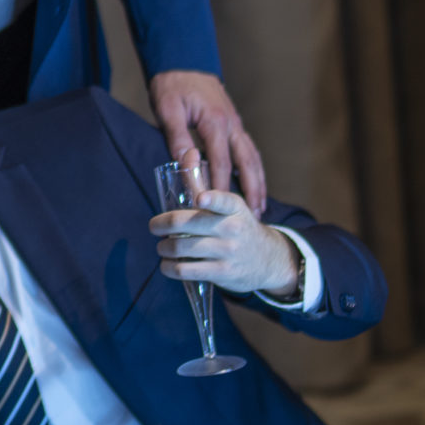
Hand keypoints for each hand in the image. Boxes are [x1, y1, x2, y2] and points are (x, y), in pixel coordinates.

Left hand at [148, 70, 264, 212]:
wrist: (182, 62)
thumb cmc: (172, 86)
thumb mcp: (168, 109)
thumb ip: (177, 136)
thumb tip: (186, 163)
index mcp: (215, 122)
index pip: (222, 161)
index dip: (222, 186)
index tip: (223, 209)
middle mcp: (232, 125)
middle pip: (247, 162)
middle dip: (252, 190)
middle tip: (254, 215)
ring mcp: (236, 124)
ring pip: (253, 157)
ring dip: (258, 182)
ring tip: (260, 207)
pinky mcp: (235, 124)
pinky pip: (249, 150)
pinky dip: (255, 169)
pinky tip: (255, 183)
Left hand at [150, 171, 300, 295]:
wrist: (269, 260)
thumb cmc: (238, 226)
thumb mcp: (228, 205)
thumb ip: (203, 183)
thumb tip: (188, 151)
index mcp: (234, 207)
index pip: (224, 201)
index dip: (212, 200)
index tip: (202, 199)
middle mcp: (233, 228)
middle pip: (187, 223)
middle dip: (162, 224)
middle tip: (154, 227)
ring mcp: (229, 251)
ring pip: (182, 248)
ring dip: (164, 248)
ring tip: (162, 247)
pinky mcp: (223, 273)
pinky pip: (186, 270)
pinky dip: (169, 268)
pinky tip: (167, 265)